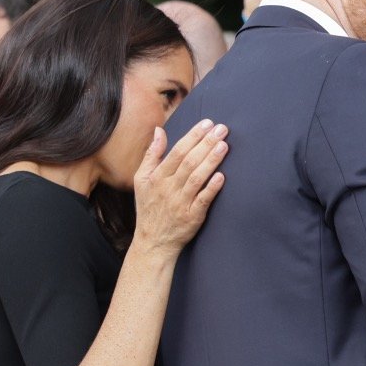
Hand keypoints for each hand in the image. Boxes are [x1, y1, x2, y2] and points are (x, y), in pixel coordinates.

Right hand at [132, 121, 227, 255]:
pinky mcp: (192, 216)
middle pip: (189, 161)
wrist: (153, 241)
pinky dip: (211, 188)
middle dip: (206, 143)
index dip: (193, 136)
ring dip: (211, 161)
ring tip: (224, 146)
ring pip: (197, 178)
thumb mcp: (141, 180)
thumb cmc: (149, 207)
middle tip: (222, 129)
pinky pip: (203, 200)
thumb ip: (151, 155)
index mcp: (157, 177)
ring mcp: (181, 202)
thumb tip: (159, 131)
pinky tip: (221, 176)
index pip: (177, 152)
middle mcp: (168, 188)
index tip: (207, 123)